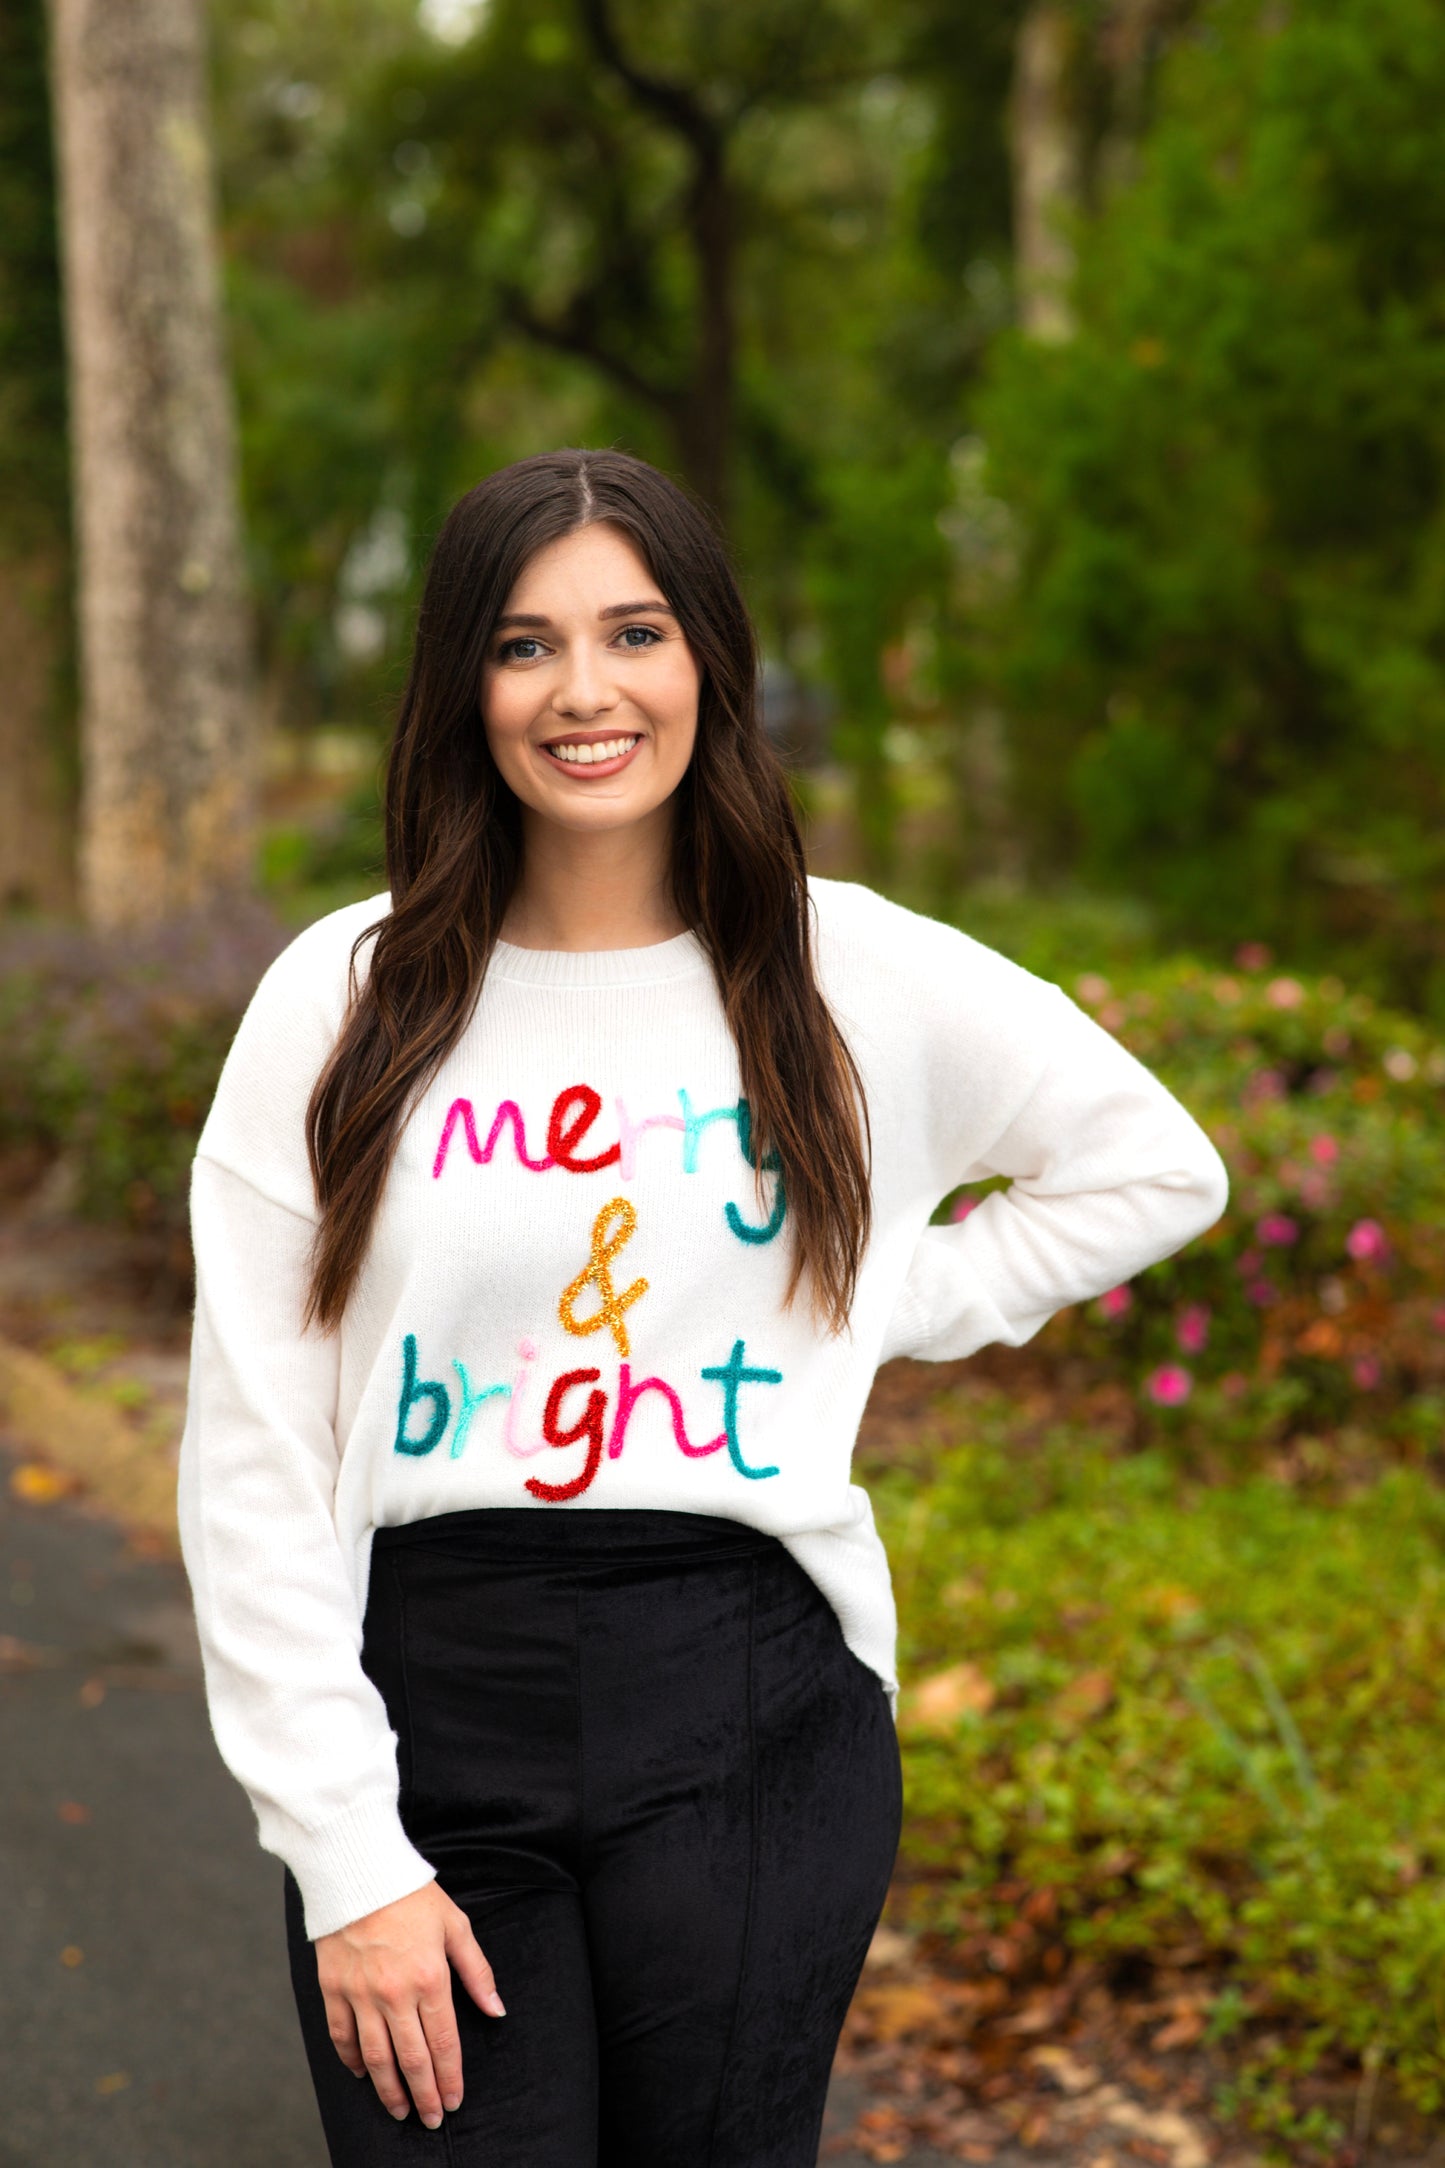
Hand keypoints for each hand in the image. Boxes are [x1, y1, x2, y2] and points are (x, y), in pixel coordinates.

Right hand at [315, 1880, 505, 2127]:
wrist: (358, 1869)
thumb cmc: (412, 1894)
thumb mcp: (455, 1925)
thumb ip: (477, 1972)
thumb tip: (496, 2010)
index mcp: (430, 1977)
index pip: (443, 2042)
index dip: (450, 2077)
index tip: (454, 2101)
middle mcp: (394, 1992)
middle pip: (411, 2058)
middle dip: (423, 2094)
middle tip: (430, 2119)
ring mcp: (360, 1993)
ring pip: (375, 2057)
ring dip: (389, 2089)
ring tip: (399, 2108)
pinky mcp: (333, 1988)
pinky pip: (342, 2036)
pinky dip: (352, 2060)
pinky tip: (363, 2073)